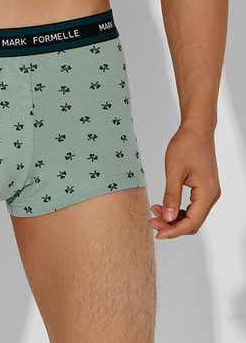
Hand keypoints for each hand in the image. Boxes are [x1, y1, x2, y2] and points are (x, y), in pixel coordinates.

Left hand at [149, 123, 220, 238]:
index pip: (192, 222)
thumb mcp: (174, 170)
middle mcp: (211, 195)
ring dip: (174, 218)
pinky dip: (178, 210)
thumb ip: (171, 195)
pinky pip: (192, 207)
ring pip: (192, 216)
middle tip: (151, 222)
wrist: (196, 129)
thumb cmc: (186, 145)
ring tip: (154, 212)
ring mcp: (209, 192)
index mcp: (207, 192)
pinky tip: (163, 205)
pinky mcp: (204, 188)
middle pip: (193, 222)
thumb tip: (167, 218)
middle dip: (172, 226)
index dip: (174, 231)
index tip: (157, 234)